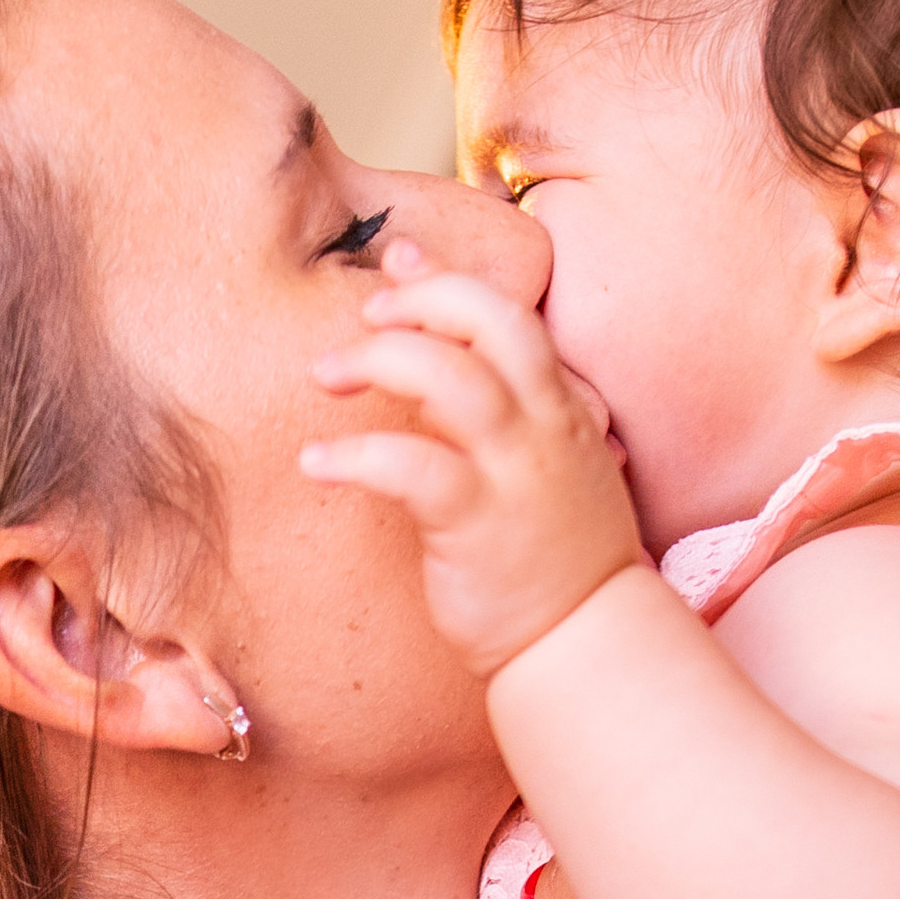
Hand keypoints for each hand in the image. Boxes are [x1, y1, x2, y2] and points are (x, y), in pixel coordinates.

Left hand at [300, 240, 643, 677]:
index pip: (506, 312)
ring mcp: (516, 472)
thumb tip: (429, 342)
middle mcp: (544, 424)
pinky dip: (356, 455)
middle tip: (364, 317)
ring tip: (324, 376)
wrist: (584, 639)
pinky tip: (315, 464)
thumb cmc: (546, 550)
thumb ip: (489, 398)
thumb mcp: (533, 460)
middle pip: (489, 319)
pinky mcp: (477, 523)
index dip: (445, 276)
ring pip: (452, 378)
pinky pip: (412, 469)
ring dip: (378, 358)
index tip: (396, 259)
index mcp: (559, 404)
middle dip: (419, 299)